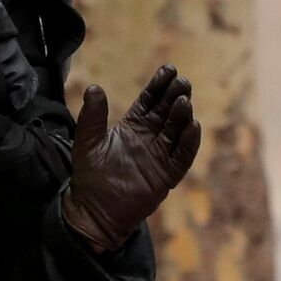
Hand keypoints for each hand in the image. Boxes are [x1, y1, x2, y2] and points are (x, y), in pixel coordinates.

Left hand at [61, 65, 200, 251]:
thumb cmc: (90, 177)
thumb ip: (92, 117)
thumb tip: (94, 87)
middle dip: (175, 96)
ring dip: (182, 117)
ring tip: (184, 101)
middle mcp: (150, 139)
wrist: (94, 211)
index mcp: (132, 128)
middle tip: (182, 82)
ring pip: (176, 132)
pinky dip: (188, 144)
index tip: (169, 69)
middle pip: (167, 113)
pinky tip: (192, 127)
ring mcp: (160, 157)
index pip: (149, 102)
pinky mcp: (165, 176)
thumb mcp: (87, 143)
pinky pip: (181, 158)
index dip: (159, 86)